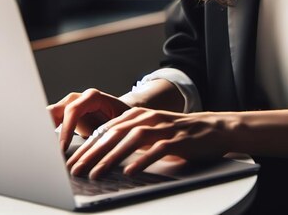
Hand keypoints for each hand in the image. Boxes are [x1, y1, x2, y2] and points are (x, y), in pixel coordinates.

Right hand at [47, 88, 130, 151]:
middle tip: (41, 148)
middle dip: (45, 128)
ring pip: (47, 117)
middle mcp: (77, 99)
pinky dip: (44, 136)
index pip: (73, 110)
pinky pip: (48, 124)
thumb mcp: (118, 124)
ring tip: (38, 151)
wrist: (121, 112)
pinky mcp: (62, 116)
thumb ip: (108, 132)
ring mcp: (67, 106)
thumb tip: (101, 149)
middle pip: (54, 110)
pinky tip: (41, 150)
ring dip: (41, 133)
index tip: (62, 149)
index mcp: (92, 97)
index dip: (66, 129)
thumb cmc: (122, 118)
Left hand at [65, 107, 230, 178]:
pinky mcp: (180, 139)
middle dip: (93, 152)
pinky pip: (158, 149)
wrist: (215, 128)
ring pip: (133, 139)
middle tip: (76, 170)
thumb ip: (131, 138)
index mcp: (140, 115)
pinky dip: (143, 159)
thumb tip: (101, 156)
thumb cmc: (180, 134)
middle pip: (116, 133)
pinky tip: (130, 171)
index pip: (107, 129)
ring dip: (112, 157)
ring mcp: (165, 128)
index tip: (72, 162)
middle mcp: (150, 118)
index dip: (88, 146)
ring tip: (96, 173)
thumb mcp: (153, 131)